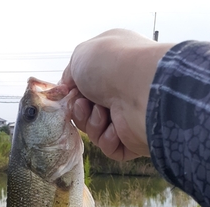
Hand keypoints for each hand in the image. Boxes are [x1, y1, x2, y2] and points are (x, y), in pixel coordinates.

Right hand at [61, 29, 174, 160]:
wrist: (141, 88)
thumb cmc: (112, 64)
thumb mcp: (81, 56)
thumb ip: (69, 74)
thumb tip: (67, 90)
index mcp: (112, 67)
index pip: (85, 87)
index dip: (72, 94)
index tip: (67, 95)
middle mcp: (121, 90)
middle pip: (86, 111)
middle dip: (80, 111)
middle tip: (83, 105)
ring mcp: (128, 115)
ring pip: (95, 130)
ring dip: (93, 123)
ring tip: (103, 112)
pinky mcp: (133, 138)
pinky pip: (109, 147)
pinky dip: (106, 138)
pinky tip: (115, 128)